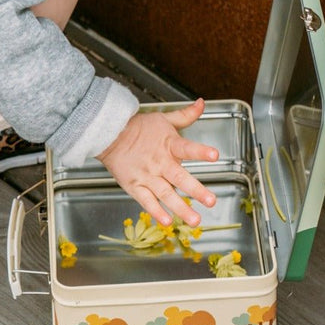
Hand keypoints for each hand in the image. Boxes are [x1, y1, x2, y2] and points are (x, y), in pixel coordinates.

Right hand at [96, 98, 218, 227]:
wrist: (110, 135)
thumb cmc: (139, 128)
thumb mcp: (164, 119)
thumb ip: (186, 115)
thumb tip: (202, 103)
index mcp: (168, 144)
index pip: (186, 147)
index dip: (200, 151)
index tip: (214, 155)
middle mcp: (159, 162)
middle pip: (179, 177)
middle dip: (196, 190)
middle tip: (211, 201)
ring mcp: (147, 176)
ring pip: (165, 194)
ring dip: (180, 208)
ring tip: (195, 220)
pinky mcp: (135, 186)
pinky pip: (147, 201)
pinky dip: (156, 212)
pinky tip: (167, 222)